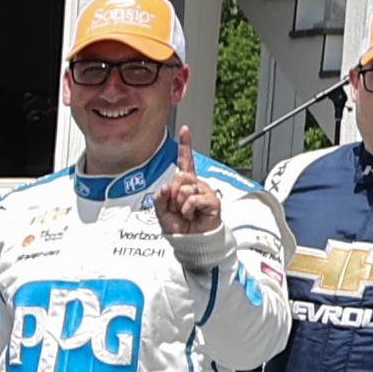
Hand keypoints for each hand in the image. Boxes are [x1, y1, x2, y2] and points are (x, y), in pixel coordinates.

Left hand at [151, 123, 223, 241]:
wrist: (192, 242)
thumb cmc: (180, 228)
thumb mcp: (162, 213)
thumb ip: (160, 198)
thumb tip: (166, 187)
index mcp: (184, 184)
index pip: (184, 162)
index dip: (185, 145)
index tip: (184, 130)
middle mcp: (195, 184)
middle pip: (179, 177)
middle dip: (173, 195)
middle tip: (177, 208)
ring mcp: (205, 191)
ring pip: (184, 189)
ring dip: (180, 205)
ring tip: (186, 213)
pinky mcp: (212, 200)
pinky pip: (193, 199)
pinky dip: (188, 210)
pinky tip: (193, 215)